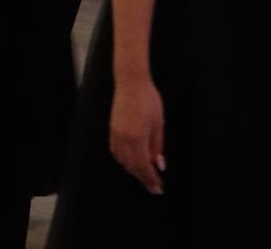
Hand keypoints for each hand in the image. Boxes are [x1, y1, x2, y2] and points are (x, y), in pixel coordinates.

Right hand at [109, 75, 164, 194]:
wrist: (131, 83)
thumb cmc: (149, 99)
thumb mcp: (158, 122)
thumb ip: (158, 145)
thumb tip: (159, 164)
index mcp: (138, 138)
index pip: (144, 166)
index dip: (151, 179)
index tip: (158, 188)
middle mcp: (124, 140)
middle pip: (132, 167)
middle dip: (143, 178)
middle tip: (153, 187)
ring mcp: (116, 136)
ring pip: (123, 162)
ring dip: (133, 171)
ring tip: (144, 176)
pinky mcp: (112, 131)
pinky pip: (116, 153)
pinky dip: (123, 161)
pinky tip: (130, 163)